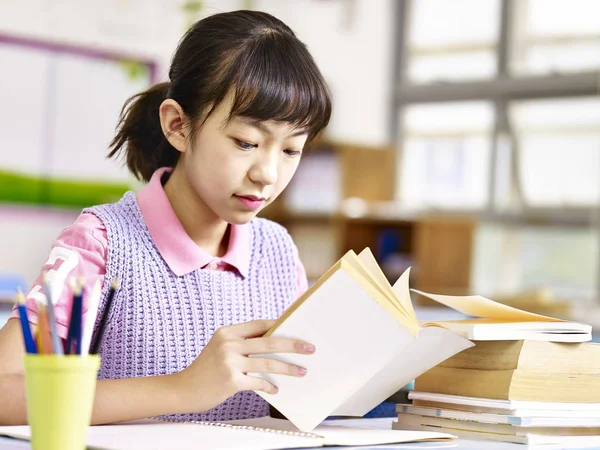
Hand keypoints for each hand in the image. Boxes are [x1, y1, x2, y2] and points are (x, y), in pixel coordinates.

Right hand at [173, 319, 314, 412]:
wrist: (184, 389)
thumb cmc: (206, 369)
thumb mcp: (220, 348)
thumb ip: (242, 343)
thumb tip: (274, 342)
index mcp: (227, 332)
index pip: (260, 324)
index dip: (280, 325)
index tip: (298, 327)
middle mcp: (228, 344)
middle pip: (269, 341)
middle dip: (293, 344)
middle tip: (310, 347)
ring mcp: (229, 362)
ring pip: (268, 362)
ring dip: (288, 368)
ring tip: (302, 371)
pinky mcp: (231, 380)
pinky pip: (258, 382)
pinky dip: (269, 385)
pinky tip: (276, 388)